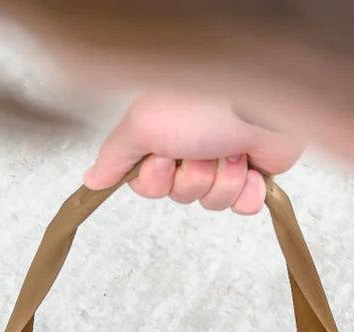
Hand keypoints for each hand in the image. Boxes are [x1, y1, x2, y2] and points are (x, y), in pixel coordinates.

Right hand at [83, 92, 304, 214]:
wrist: (261, 101)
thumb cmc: (203, 102)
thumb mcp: (143, 125)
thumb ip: (114, 156)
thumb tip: (91, 181)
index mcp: (163, 138)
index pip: (146, 186)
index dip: (156, 180)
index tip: (165, 158)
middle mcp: (190, 150)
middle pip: (180, 196)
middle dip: (193, 178)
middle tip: (203, 149)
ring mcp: (222, 163)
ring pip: (212, 203)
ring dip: (222, 180)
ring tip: (231, 151)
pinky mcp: (253, 176)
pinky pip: (243, 208)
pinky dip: (247, 192)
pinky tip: (251, 170)